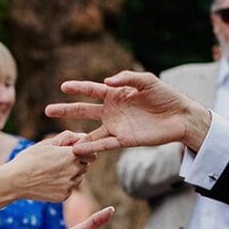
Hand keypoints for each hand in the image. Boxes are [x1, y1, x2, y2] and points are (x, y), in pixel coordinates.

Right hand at [11, 132, 92, 201]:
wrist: (15, 181)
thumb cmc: (30, 159)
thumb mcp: (47, 143)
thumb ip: (68, 137)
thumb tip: (83, 136)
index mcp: (71, 155)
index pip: (92, 154)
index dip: (85, 152)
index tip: (75, 152)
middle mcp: (74, 171)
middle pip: (85, 166)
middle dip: (77, 163)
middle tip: (60, 161)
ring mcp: (69, 185)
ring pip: (78, 178)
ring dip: (71, 175)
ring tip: (52, 172)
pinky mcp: (64, 196)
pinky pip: (69, 189)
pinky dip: (63, 185)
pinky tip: (49, 181)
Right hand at [45, 71, 212, 154]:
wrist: (180, 116)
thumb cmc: (165, 95)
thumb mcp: (147, 81)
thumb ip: (127, 78)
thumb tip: (106, 82)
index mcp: (116, 94)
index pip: (91, 90)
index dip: (77, 88)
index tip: (62, 87)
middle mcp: (112, 110)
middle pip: (85, 110)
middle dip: (67, 110)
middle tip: (48, 111)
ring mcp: (117, 126)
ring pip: (91, 132)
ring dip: (77, 136)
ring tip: (61, 141)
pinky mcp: (124, 140)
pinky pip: (104, 144)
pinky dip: (92, 147)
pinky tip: (79, 150)